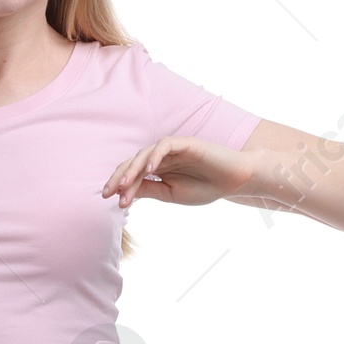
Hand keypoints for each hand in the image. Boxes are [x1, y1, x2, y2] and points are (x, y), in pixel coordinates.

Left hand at [101, 136, 254, 210]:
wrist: (235, 181)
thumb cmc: (205, 188)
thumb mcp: (171, 195)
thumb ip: (149, 191)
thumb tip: (124, 193)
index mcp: (159, 170)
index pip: (134, 175)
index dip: (121, 185)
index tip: (111, 200)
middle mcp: (162, 157)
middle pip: (134, 163)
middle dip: (120, 177)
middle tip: (108, 193)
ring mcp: (174, 149)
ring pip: (145, 154)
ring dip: (133, 169)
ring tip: (125, 185)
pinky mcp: (186, 142)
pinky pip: (165, 145)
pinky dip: (155, 156)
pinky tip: (149, 172)